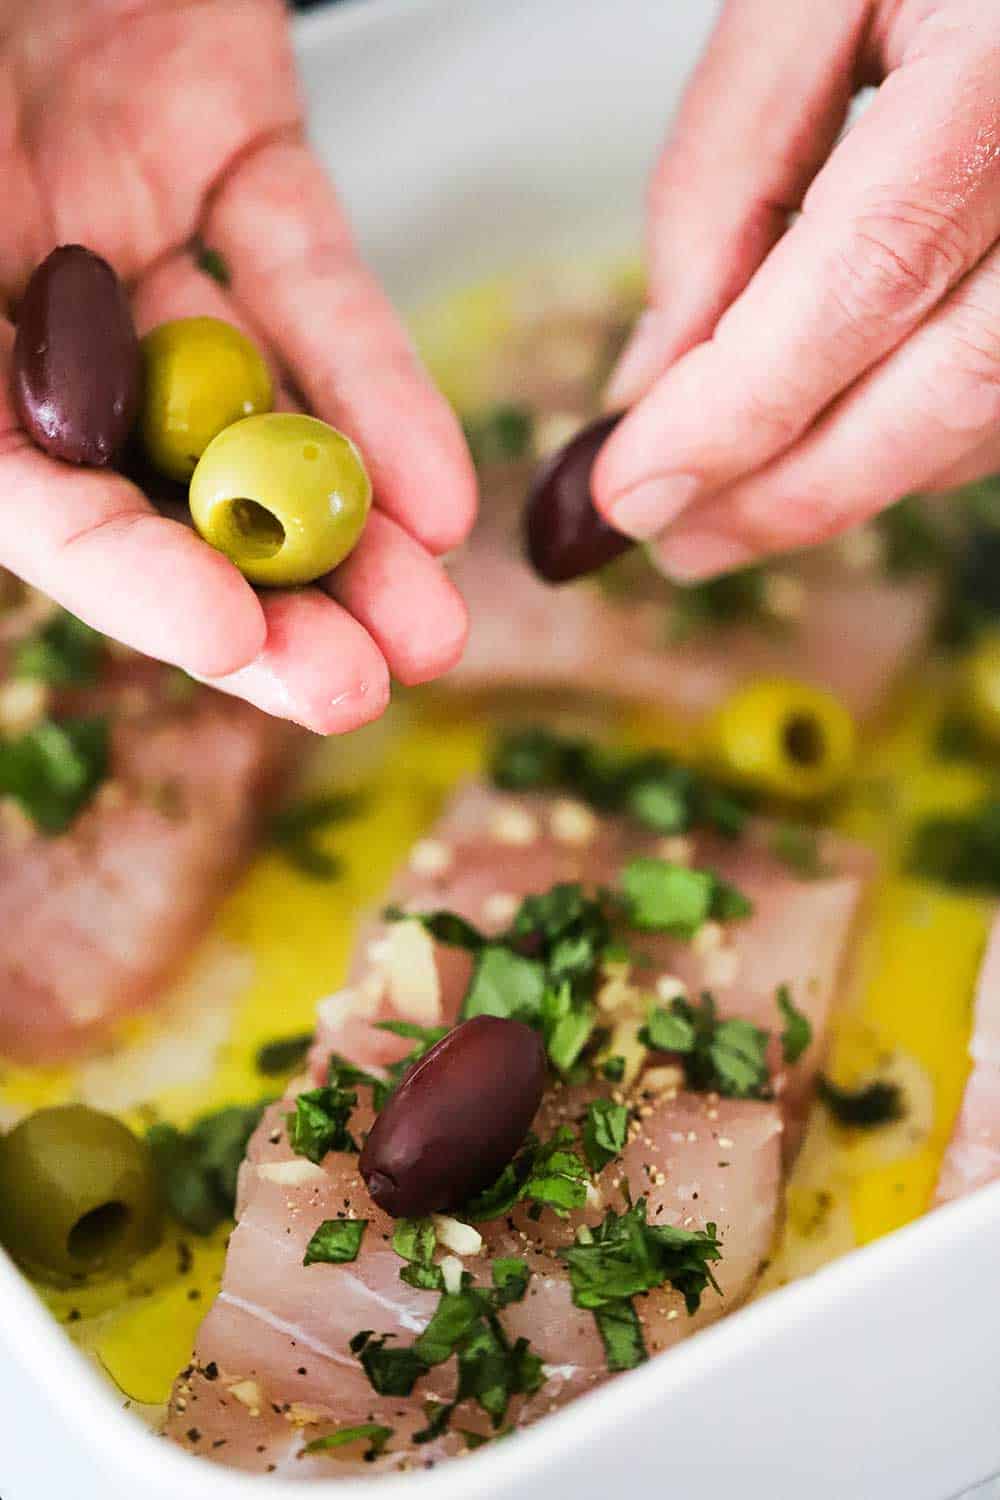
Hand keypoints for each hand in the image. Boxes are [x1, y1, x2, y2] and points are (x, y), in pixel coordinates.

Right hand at [0, 0, 473, 731]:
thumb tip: (15, 478)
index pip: (33, 496)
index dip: (137, 586)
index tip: (248, 654)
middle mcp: (9, 287)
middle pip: (151, 481)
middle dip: (264, 595)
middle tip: (365, 686)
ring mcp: (114, 214)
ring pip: (245, 401)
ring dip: (348, 519)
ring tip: (435, 625)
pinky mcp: (218, 136)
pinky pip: (307, 276)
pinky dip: (373, 378)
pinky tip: (447, 489)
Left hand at [593, 0, 999, 578]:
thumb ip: (728, 172)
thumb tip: (659, 374)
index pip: (865, 279)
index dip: (738, 412)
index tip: (631, 490)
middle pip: (947, 387)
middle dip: (790, 491)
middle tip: (671, 539)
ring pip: (988, 413)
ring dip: (848, 479)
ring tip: (726, 502)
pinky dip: (909, 438)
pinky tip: (824, 440)